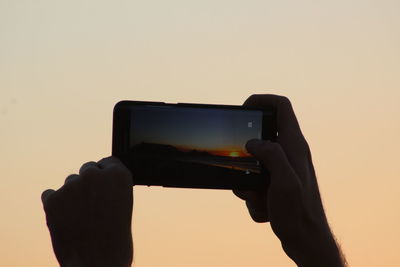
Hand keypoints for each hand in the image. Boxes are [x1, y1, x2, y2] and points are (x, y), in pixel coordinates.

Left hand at [41, 156, 132, 266]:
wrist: (98, 263)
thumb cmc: (115, 239)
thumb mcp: (123, 205)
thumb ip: (110, 188)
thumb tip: (92, 180)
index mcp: (119, 175)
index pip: (108, 162)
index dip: (105, 176)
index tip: (104, 187)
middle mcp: (95, 175)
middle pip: (87, 168)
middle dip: (88, 183)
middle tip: (92, 204)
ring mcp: (72, 185)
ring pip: (69, 182)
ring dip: (73, 195)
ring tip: (81, 218)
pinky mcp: (52, 198)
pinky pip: (50, 194)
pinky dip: (55, 204)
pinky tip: (66, 219)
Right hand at [234, 95, 345, 266]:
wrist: (305, 238)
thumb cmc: (298, 213)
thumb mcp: (284, 182)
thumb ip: (272, 156)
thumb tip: (253, 142)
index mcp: (294, 146)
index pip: (281, 106)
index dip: (262, 99)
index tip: (243, 108)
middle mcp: (290, 152)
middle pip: (262, 134)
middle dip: (245, 151)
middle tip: (241, 167)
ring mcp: (283, 166)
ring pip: (254, 160)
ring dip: (247, 179)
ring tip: (258, 197)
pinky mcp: (277, 181)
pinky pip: (255, 179)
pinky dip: (253, 193)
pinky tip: (263, 207)